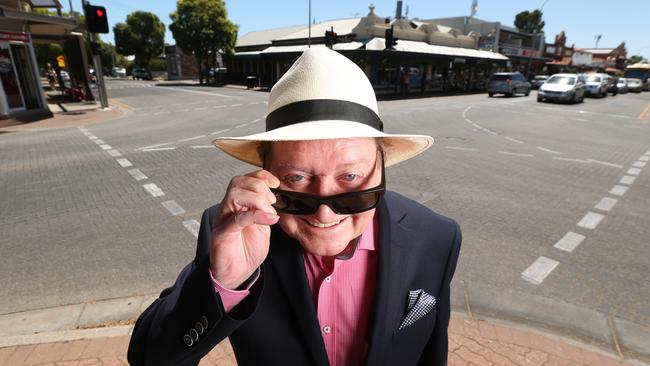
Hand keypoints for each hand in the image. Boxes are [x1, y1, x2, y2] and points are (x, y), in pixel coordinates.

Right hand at [210, 170, 279, 289]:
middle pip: (238, 182)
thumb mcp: (263, 226)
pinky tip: (268, 219)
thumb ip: (267, 211)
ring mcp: (223, 219)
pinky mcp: (222, 233)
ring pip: (234, 194)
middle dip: (259, 186)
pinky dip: (255, 216)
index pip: (245, 179)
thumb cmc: (247, 249)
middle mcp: (228, 208)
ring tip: (268, 211)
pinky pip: (236, 218)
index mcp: (237, 204)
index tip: (276, 184)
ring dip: (257, 199)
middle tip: (272, 201)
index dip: (261, 176)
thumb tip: (278, 198)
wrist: (237, 273)